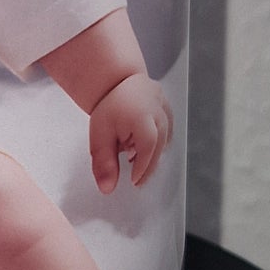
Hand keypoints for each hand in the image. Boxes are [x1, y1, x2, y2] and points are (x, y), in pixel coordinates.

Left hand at [89, 74, 171, 194]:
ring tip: (132, 152)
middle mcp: (158, 112)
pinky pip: (167, 132)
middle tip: (135, 177)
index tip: (134, 181)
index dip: (142, 169)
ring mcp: (166, 109)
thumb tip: (107, 189)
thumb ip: (104, 164)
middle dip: (146, 165)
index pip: (147, 151)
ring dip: (151, 152)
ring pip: (164, 141)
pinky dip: (157, 141)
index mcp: (142, 117)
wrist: (116, 79)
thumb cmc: (109, 105)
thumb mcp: (100, 137)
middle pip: (158, 149)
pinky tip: (142, 141)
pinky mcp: (169, 109)